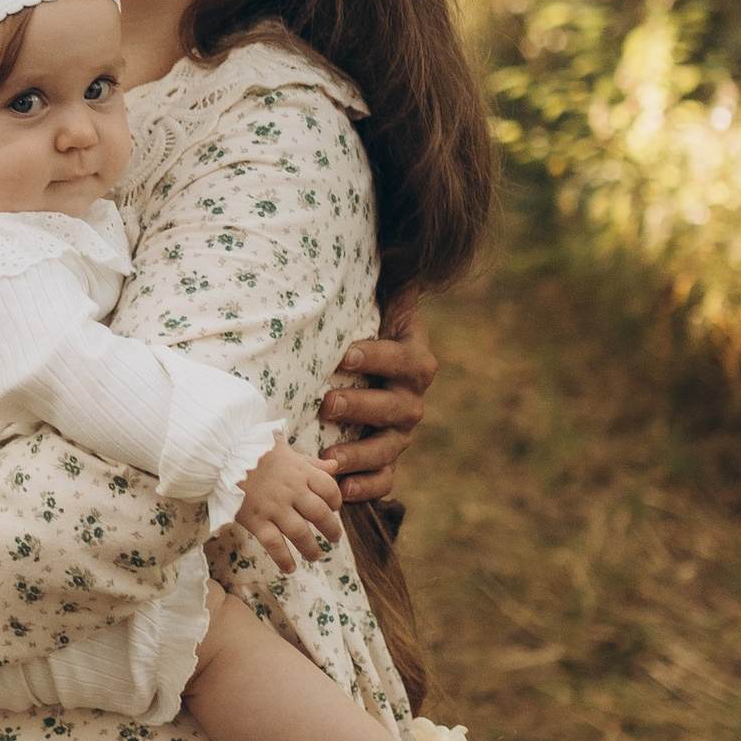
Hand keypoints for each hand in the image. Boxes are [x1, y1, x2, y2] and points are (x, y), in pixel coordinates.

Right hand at [233, 441, 346, 575]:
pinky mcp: (255, 520)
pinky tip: (290, 568)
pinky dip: (283, 558)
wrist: (221, 454)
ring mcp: (273, 507)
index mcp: (300, 471)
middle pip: (319, 514)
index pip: (328, 489)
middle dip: (331, 529)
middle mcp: (291, 491)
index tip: (334, 509)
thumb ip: (310, 461)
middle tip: (334, 539)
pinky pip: (273, 544)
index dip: (335, 501)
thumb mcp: (284, 449)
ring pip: (300, 533)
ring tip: (316, 556)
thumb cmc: (251, 449)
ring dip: (311, 548)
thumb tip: (333, 467)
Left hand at [320, 283, 436, 502]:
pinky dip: (365, 488)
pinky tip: (339, 489)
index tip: (345, 354)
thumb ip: (390, 283)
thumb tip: (400, 251)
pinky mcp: (385, 460)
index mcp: (413, 361)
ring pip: (389, 446)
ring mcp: (400, 433)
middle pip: (396, 407)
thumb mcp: (379, 303)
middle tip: (327, 403)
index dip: (378, 357)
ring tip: (328, 455)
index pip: (404, 359)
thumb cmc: (361, 330)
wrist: (364, 370)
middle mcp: (410, 399)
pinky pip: (385, 480)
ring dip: (360, 452)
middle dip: (362, 406)